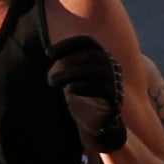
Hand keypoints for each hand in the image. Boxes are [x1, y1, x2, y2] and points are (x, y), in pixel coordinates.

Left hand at [48, 35, 128, 154]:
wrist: (99, 122)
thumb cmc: (84, 95)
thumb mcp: (73, 75)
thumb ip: (66, 63)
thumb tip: (49, 52)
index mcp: (101, 57)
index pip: (88, 42)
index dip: (68, 44)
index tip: (48, 54)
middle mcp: (111, 66)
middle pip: (89, 55)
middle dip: (66, 62)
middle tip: (49, 77)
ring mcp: (115, 82)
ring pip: (92, 70)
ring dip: (68, 75)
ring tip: (52, 83)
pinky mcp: (115, 98)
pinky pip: (100, 88)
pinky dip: (82, 87)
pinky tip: (69, 91)